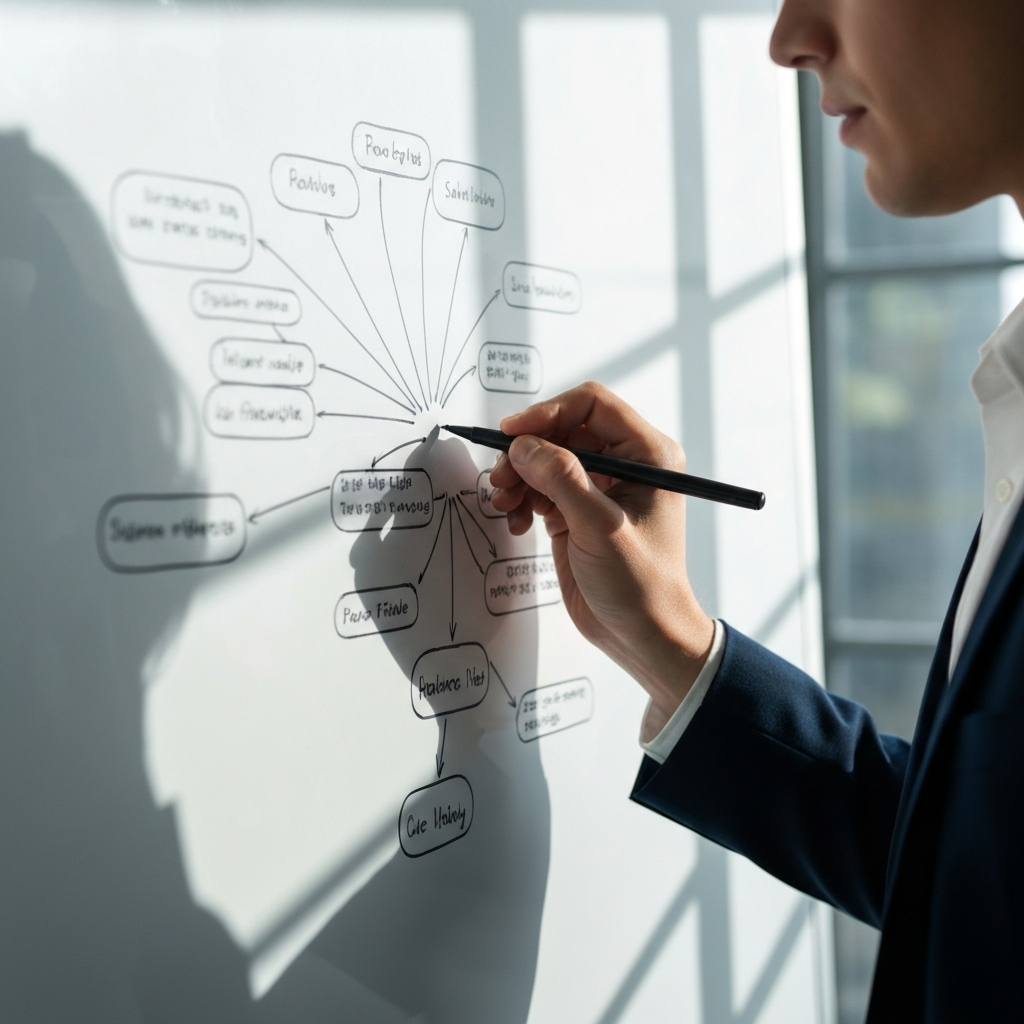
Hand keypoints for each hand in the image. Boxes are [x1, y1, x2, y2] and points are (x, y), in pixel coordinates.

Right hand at [489, 382, 713, 722]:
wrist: (643, 635)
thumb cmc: (642, 585)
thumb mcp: (601, 527)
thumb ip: (562, 479)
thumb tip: (524, 445)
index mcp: (648, 455)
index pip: (592, 405)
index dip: (548, 413)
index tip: (513, 433)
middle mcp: (625, 464)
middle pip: (562, 431)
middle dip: (527, 451)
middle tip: (502, 476)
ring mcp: (599, 487)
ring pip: (546, 459)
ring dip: (519, 476)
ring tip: (505, 503)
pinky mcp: (577, 511)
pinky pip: (540, 488)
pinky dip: (522, 499)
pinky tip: (517, 521)